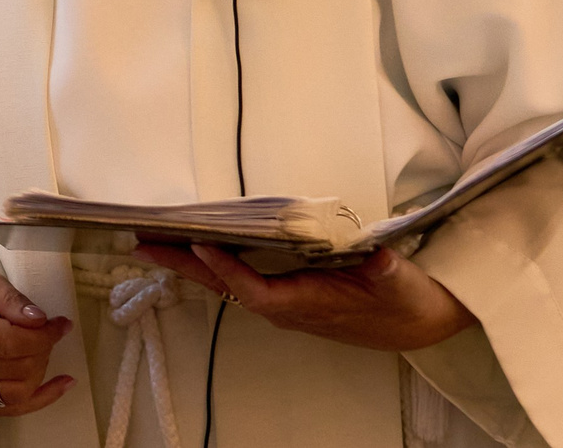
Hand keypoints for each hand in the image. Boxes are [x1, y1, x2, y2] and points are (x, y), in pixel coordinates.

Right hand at [0, 266, 73, 417]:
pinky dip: (42, 398)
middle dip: (43, 349)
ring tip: (41, 350)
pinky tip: (60, 384)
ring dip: (41, 370)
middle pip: (19, 368)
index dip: (45, 337)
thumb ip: (12, 299)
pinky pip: (14, 408)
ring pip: (20, 392)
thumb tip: (38, 320)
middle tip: (46, 332)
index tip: (61, 325)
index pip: (11, 343)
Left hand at [136, 243, 475, 352]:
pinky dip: (213, 263)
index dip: (228, 271)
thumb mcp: (401, 282)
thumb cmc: (409, 301)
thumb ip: (385, 271)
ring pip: (228, 284)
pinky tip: (193, 250)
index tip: (199, 246)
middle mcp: (289, 308)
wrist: (422, 322)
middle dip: (183, 265)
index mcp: (311, 305)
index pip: (258, 291)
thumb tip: (374, 259)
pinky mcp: (288, 295)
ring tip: (152, 240)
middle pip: (226, 288)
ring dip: (190, 263)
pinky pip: (240, 279)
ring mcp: (286, 303)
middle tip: (141, 242)